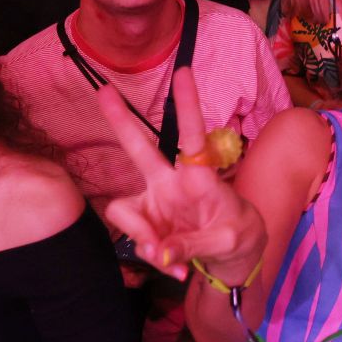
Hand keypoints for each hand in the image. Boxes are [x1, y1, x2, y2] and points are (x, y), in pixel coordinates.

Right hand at [100, 68, 266, 283]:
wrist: (234, 259)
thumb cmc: (237, 236)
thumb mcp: (227, 241)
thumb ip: (192, 245)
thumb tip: (158, 253)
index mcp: (199, 177)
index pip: (192, 137)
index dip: (188, 106)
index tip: (184, 72)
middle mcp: (171, 184)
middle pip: (140, 150)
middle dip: (121, 122)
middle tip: (103, 90)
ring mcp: (155, 204)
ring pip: (123, 209)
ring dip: (142, 238)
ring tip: (168, 258)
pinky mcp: (147, 225)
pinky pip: (137, 242)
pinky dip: (155, 259)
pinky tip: (176, 270)